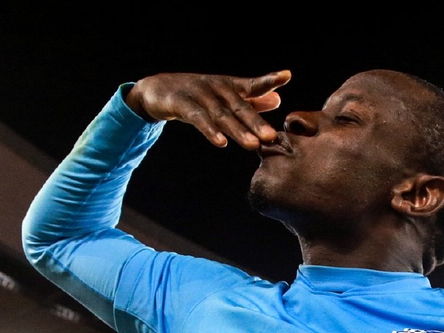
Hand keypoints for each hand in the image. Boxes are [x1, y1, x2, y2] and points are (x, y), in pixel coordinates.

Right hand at [125, 70, 291, 149]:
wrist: (157, 90)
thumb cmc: (196, 95)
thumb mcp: (224, 96)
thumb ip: (250, 100)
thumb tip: (277, 100)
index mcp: (229, 86)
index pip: (252, 84)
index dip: (268, 80)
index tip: (286, 76)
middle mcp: (217, 88)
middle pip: (239, 106)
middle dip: (256, 121)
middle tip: (271, 137)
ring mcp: (199, 95)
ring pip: (221, 115)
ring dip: (238, 130)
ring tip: (253, 145)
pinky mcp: (182, 103)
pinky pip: (198, 119)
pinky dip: (210, 130)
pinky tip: (221, 142)